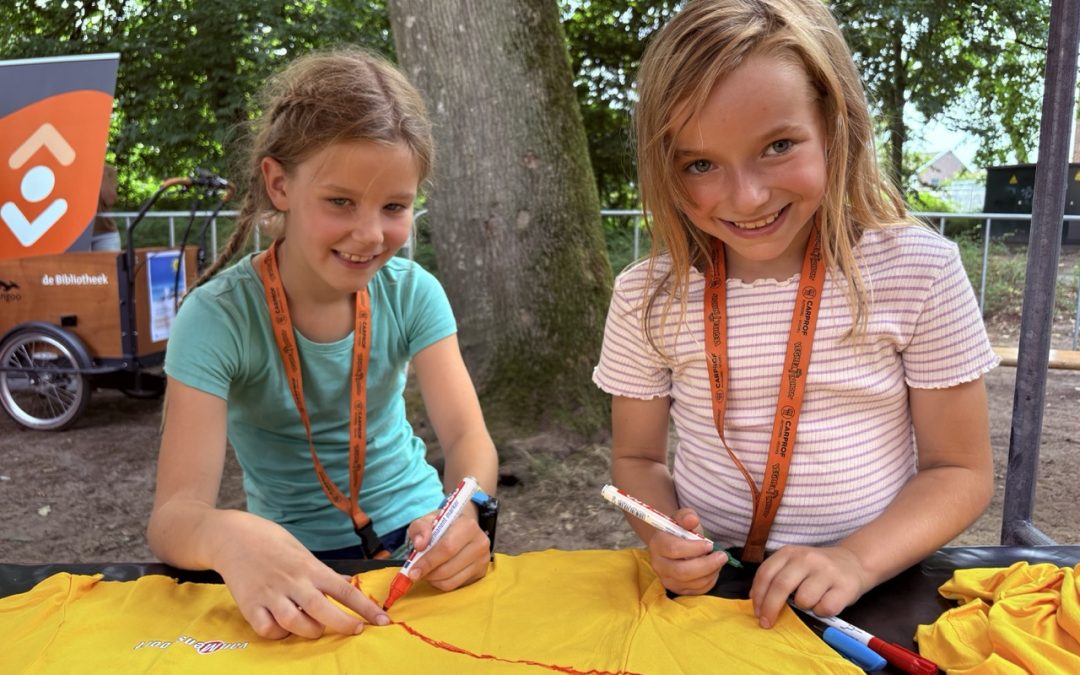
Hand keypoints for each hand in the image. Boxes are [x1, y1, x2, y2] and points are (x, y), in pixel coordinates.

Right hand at [211, 511, 389, 638]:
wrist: (231, 536)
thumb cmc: (270, 540)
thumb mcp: (301, 550)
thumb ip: (322, 571)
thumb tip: (346, 582)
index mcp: (309, 567)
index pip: (344, 589)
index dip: (365, 607)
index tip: (383, 619)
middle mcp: (292, 582)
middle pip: (323, 609)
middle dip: (344, 624)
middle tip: (356, 630)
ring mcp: (270, 594)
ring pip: (296, 622)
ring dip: (310, 631)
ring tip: (316, 628)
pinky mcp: (249, 605)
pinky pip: (268, 628)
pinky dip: (279, 633)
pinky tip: (283, 627)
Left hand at [403, 508, 489, 590]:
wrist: (463, 527)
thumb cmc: (443, 525)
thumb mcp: (428, 520)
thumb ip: (420, 528)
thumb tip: (419, 545)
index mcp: (468, 526)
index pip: (447, 548)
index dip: (428, 561)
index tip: (412, 571)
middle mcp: (480, 543)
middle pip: (448, 567)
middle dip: (428, 573)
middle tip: (415, 573)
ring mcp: (483, 560)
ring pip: (451, 580)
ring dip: (433, 580)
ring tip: (426, 571)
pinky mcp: (481, 573)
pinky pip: (455, 586)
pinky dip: (441, 583)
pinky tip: (437, 574)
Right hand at [646, 508, 728, 594]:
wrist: (673, 544)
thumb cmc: (680, 530)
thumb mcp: (683, 518)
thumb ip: (686, 516)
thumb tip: (692, 520)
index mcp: (658, 544)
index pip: (674, 549)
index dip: (695, 548)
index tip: (709, 544)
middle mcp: (658, 565)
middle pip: (682, 571)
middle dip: (706, 565)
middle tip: (722, 556)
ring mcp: (667, 580)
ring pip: (692, 583)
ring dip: (711, 573)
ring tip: (719, 562)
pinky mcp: (677, 590)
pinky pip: (697, 590)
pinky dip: (710, 581)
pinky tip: (713, 570)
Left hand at [750, 544, 869, 628]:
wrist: (853, 562)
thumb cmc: (816, 570)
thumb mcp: (793, 565)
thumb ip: (775, 577)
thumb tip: (756, 601)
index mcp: (789, 552)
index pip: (766, 574)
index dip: (758, 596)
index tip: (757, 613)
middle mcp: (807, 558)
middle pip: (781, 586)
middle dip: (771, 609)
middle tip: (767, 623)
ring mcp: (826, 571)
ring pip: (804, 600)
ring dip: (804, 607)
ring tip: (811, 601)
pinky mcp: (844, 586)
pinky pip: (824, 608)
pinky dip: (821, 612)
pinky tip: (825, 603)